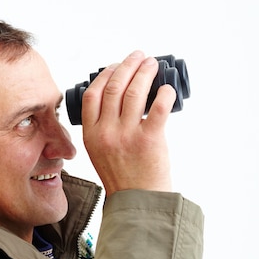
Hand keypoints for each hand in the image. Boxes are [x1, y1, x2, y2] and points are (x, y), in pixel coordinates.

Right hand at [80, 50, 175, 195]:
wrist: (137, 201)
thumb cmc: (121, 177)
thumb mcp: (99, 152)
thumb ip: (102, 129)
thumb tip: (119, 100)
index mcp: (91, 135)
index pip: (92, 95)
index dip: (105, 75)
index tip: (116, 66)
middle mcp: (106, 133)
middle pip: (114, 88)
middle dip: (128, 66)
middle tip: (139, 57)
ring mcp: (127, 136)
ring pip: (135, 92)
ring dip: (145, 73)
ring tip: (152, 64)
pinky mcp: (149, 140)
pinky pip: (159, 107)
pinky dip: (165, 93)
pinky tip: (167, 88)